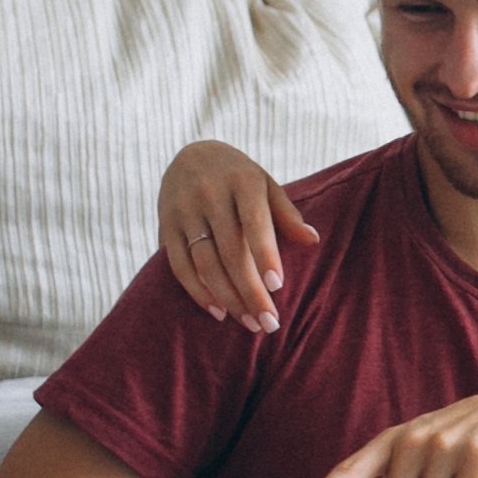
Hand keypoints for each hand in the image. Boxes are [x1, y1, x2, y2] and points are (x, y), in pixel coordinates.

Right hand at [159, 141, 316, 332]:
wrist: (190, 154)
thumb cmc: (239, 176)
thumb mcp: (265, 184)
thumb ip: (286, 213)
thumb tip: (312, 240)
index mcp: (242, 181)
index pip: (254, 222)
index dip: (265, 255)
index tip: (277, 287)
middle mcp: (209, 194)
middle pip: (230, 251)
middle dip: (250, 291)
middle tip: (269, 323)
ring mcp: (184, 210)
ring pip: (204, 263)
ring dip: (227, 298)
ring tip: (249, 322)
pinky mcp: (165, 225)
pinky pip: (180, 265)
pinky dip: (198, 292)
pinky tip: (218, 311)